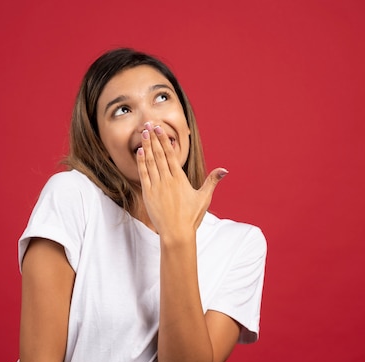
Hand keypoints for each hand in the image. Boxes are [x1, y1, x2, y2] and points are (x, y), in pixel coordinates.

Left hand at [136, 122, 227, 238]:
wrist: (176, 233)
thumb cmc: (191, 217)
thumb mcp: (204, 197)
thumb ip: (212, 181)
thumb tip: (225, 170)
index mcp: (180, 178)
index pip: (170, 154)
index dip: (164, 140)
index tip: (159, 128)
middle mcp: (167, 180)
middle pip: (159, 154)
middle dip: (153, 138)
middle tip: (148, 124)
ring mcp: (157, 186)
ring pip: (150, 161)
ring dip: (146, 146)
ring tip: (143, 133)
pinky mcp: (148, 194)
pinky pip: (144, 174)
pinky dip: (141, 162)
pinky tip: (139, 151)